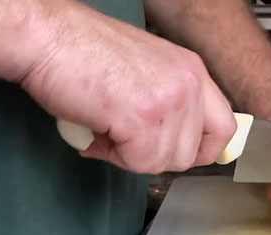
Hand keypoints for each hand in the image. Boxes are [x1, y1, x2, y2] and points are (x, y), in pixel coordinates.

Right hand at [19, 0, 235, 173]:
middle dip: (157, 157)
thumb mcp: (148, 72)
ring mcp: (169, 100)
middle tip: (126, 141)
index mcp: (193, 71)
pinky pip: (140, 161)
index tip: (182, 155)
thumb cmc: (83, 52)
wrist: (45, 36)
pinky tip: (97, 134)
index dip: (204, 149)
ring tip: (105, 131)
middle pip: (192, 153)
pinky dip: (114, 156)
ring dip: (131, 157)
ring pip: (164, 161)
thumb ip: (170, 103)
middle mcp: (189, 84)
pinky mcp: (143, 117)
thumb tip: (174, 145)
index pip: (225, 128)